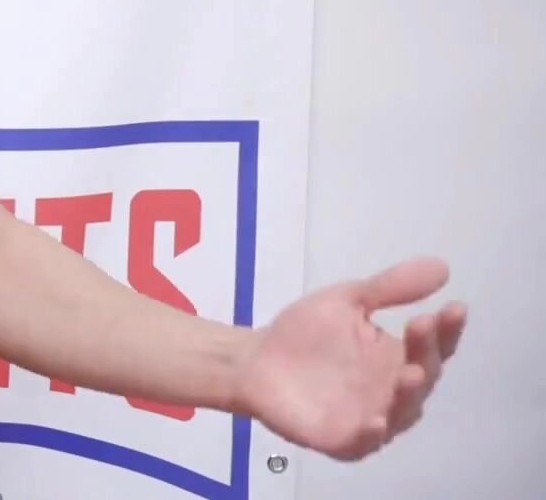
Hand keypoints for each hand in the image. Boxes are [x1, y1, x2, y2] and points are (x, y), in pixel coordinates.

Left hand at [236, 257, 466, 460]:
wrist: (255, 361)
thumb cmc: (305, 332)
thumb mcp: (347, 301)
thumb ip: (389, 288)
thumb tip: (442, 267)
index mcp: (399, 357)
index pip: (433, 345)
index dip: (447, 329)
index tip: (454, 307)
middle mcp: (394, 391)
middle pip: (423, 376)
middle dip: (426, 353)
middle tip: (421, 327)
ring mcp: (373, 418)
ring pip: (401, 413)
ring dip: (408, 395)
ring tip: (411, 373)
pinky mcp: (344, 440)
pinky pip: (364, 442)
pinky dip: (371, 434)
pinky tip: (374, 422)